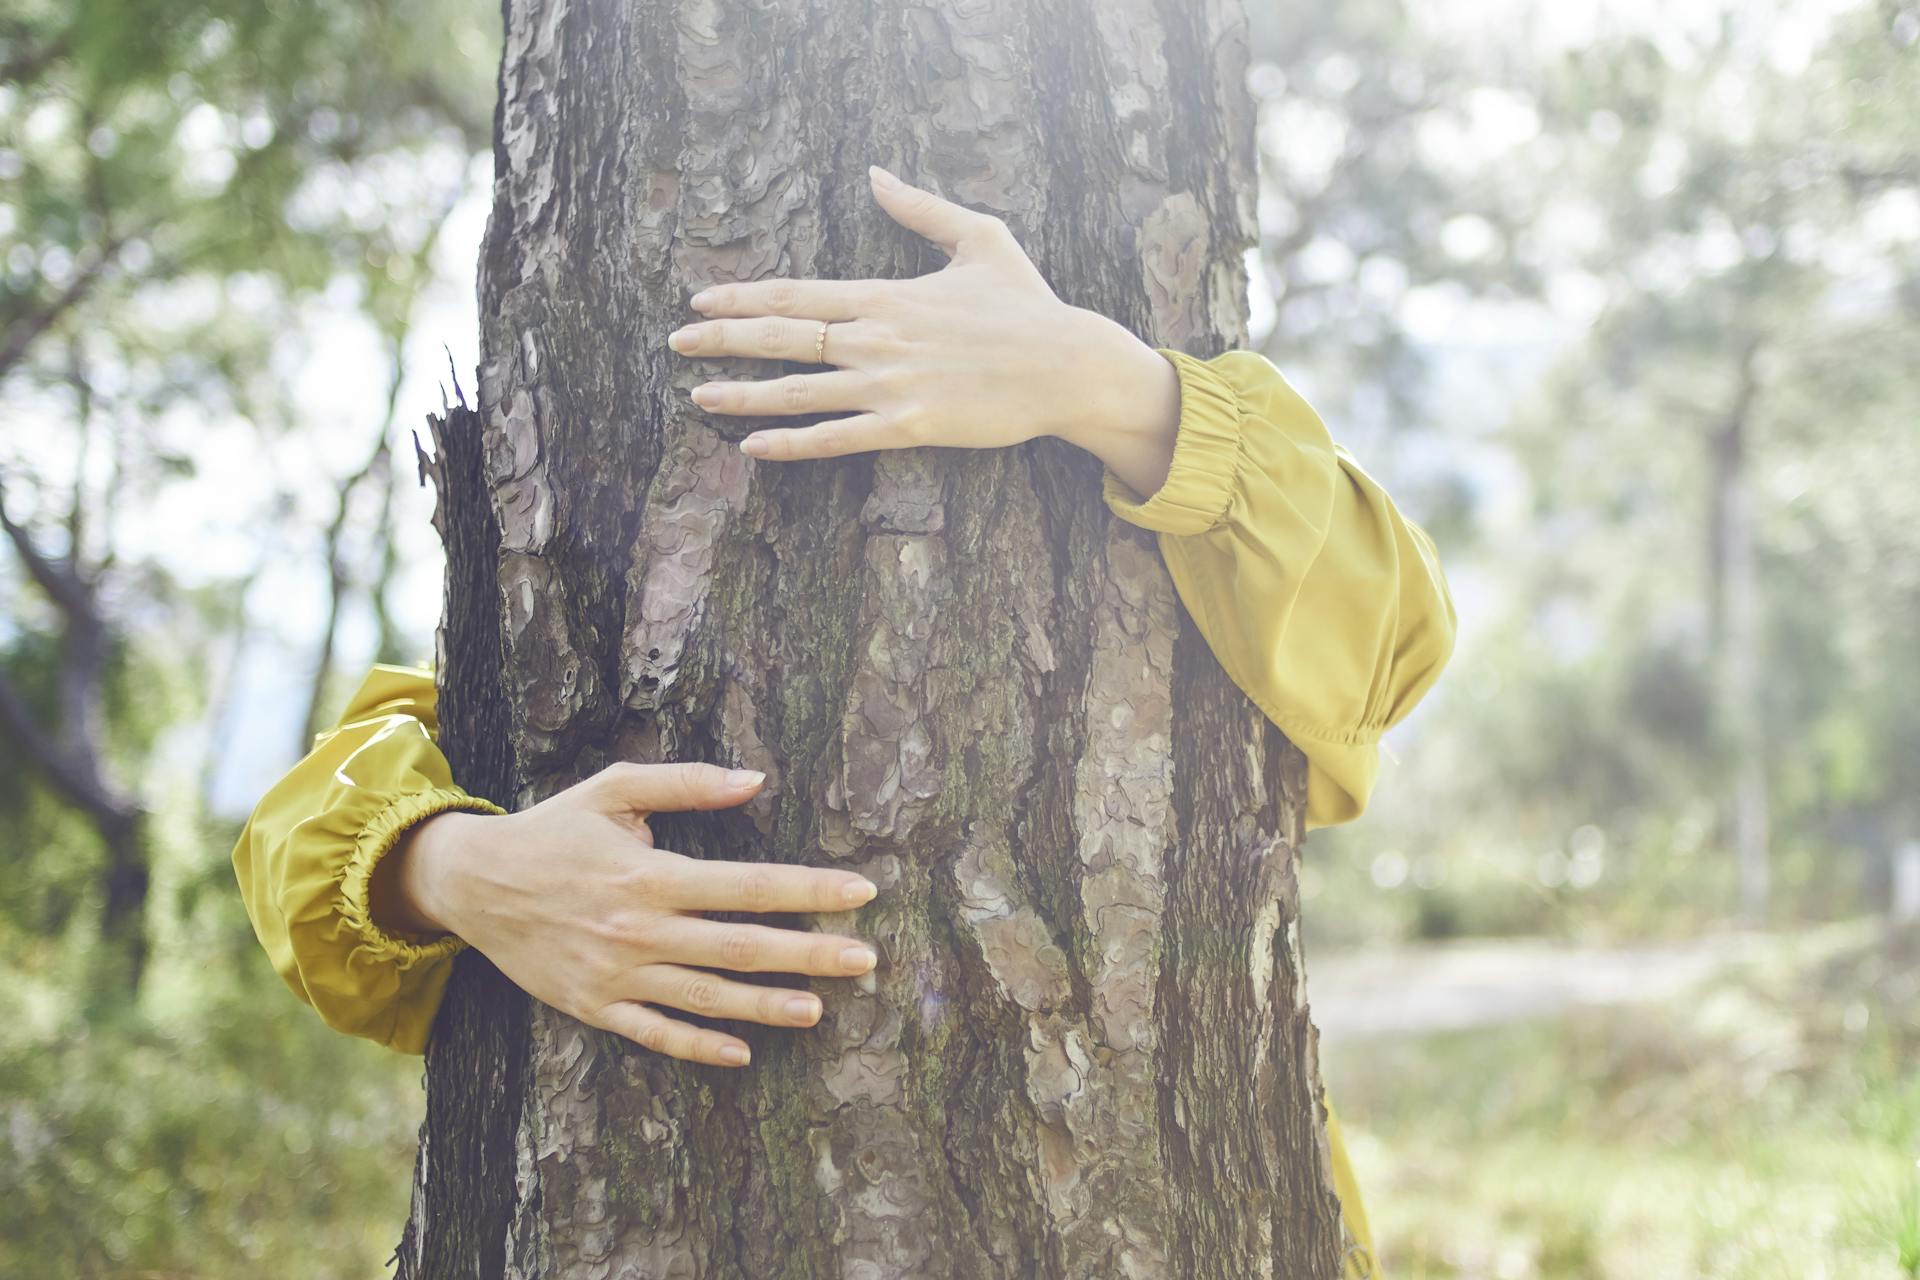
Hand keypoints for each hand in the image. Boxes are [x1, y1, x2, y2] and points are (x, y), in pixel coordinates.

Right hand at [371, 762, 878, 1067]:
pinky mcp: (595, 1005)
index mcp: (650, 873)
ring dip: (766, 1006)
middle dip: (809, 953)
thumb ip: (688, 783)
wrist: (472, 882)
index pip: (748, 884)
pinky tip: (742, 1053)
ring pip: (706, 997)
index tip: (860, 892)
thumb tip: (756, 779)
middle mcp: (640, 928)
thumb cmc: (553, 829)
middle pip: (740, 947)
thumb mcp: (614, 789)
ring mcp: (617, 973)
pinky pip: (655, 1032)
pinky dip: (698, 1046)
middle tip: (865, 959)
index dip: (808, 889)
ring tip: (819, 1009)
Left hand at [669, 164, 1181, 496]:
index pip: (797, 294)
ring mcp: (889, 384)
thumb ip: (920, 208)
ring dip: (741, 394)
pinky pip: (836, 438)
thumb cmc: (1028, 303)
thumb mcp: (979, 237)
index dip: (743, 297)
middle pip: (782, 337)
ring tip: (698, 396)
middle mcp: (877, 338)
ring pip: (797, 390)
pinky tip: (752, 449)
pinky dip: (790, 444)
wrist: (1067, 365)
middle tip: (676, 340)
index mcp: (886, 294)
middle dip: (722, 338)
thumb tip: (875, 175)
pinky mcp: (909, 426)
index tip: (702, 297)